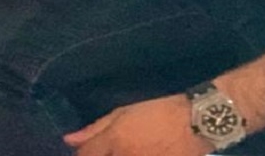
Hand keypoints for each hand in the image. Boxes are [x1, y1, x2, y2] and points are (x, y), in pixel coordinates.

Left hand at [62, 95, 210, 155]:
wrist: (195, 122)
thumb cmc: (157, 111)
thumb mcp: (123, 113)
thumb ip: (94, 129)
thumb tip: (69, 140)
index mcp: (115, 140)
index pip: (86, 155)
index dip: (82, 153)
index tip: (85, 150)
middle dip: (100, 154)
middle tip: (107, 147)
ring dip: (117, 155)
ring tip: (127, 147)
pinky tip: (139, 152)